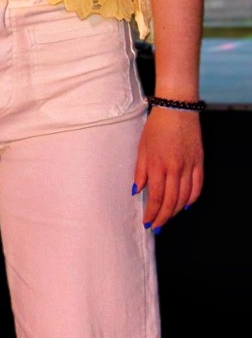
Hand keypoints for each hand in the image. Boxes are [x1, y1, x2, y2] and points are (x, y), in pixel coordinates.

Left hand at [134, 107, 202, 231]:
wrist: (177, 110)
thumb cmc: (156, 127)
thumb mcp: (141, 148)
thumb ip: (140, 171)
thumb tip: (137, 191)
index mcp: (158, 165)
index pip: (157, 197)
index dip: (152, 213)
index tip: (147, 222)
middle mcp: (176, 169)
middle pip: (171, 201)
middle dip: (163, 217)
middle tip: (156, 226)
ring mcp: (190, 166)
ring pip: (185, 197)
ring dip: (175, 211)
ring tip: (167, 218)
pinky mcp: (200, 163)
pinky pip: (198, 187)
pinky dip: (191, 199)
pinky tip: (184, 205)